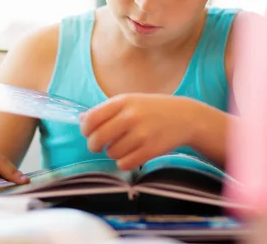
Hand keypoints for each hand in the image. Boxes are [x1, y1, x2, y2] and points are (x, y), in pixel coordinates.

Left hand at [80, 94, 202, 169]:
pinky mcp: (150, 150)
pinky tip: (131, 154)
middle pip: (97, 139)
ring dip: (113, 153)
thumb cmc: (152, 109)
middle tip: (99, 145)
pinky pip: (124, 164)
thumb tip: (81, 120)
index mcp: (123, 102)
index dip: (86, 129)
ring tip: (124, 145)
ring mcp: (141, 134)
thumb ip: (106, 110)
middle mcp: (131, 117)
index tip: (89, 133)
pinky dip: (124, 162)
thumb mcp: (130, 101)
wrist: (184, 117)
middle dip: (94, 145)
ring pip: (111, 153)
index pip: (92, 118)